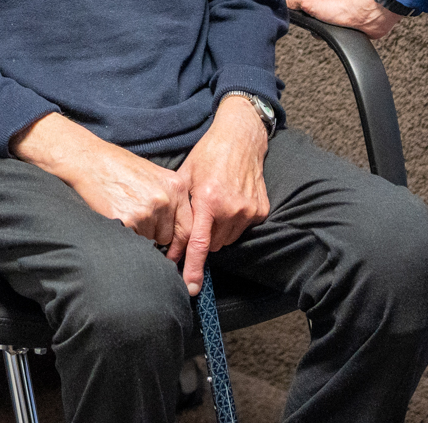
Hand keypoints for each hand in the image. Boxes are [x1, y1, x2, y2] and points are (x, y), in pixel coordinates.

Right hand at [11, 113, 190, 248]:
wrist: (89, 160)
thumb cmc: (119, 166)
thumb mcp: (154, 175)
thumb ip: (170, 197)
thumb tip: (177, 228)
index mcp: (176, 187)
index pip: (189, 227)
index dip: (180, 242)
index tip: (173, 251)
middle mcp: (164, 200)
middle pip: (168, 237)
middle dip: (155, 235)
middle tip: (138, 219)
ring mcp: (146, 212)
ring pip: (149, 240)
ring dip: (138, 234)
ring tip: (124, 212)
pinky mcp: (127, 221)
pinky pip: (131, 241)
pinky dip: (124, 234)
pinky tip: (116, 216)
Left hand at [173, 95, 270, 295]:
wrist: (241, 138)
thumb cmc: (208, 154)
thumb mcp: (185, 176)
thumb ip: (179, 207)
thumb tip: (166, 235)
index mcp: (208, 200)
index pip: (199, 245)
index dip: (193, 268)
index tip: (190, 287)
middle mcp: (231, 209)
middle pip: (213, 244)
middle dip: (203, 238)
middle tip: (200, 218)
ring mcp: (249, 211)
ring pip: (228, 239)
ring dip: (219, 232)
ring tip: (216, 207)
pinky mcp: (261, 211)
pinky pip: (243, 229)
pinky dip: (234, 223)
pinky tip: (230, 203)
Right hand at [285, 0, 402, 40]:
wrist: (367, 15)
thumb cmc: (342, 4)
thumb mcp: (308, 0)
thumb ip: (293, 0)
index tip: (284, 7)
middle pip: (308, 7)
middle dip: (305, 19)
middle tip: (303, 24)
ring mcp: (337, 10)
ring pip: (320, 22)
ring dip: (319, 29)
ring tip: (320, 32)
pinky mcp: (347, 22)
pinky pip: (333, 30)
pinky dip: (331, 35)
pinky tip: (331, 36)